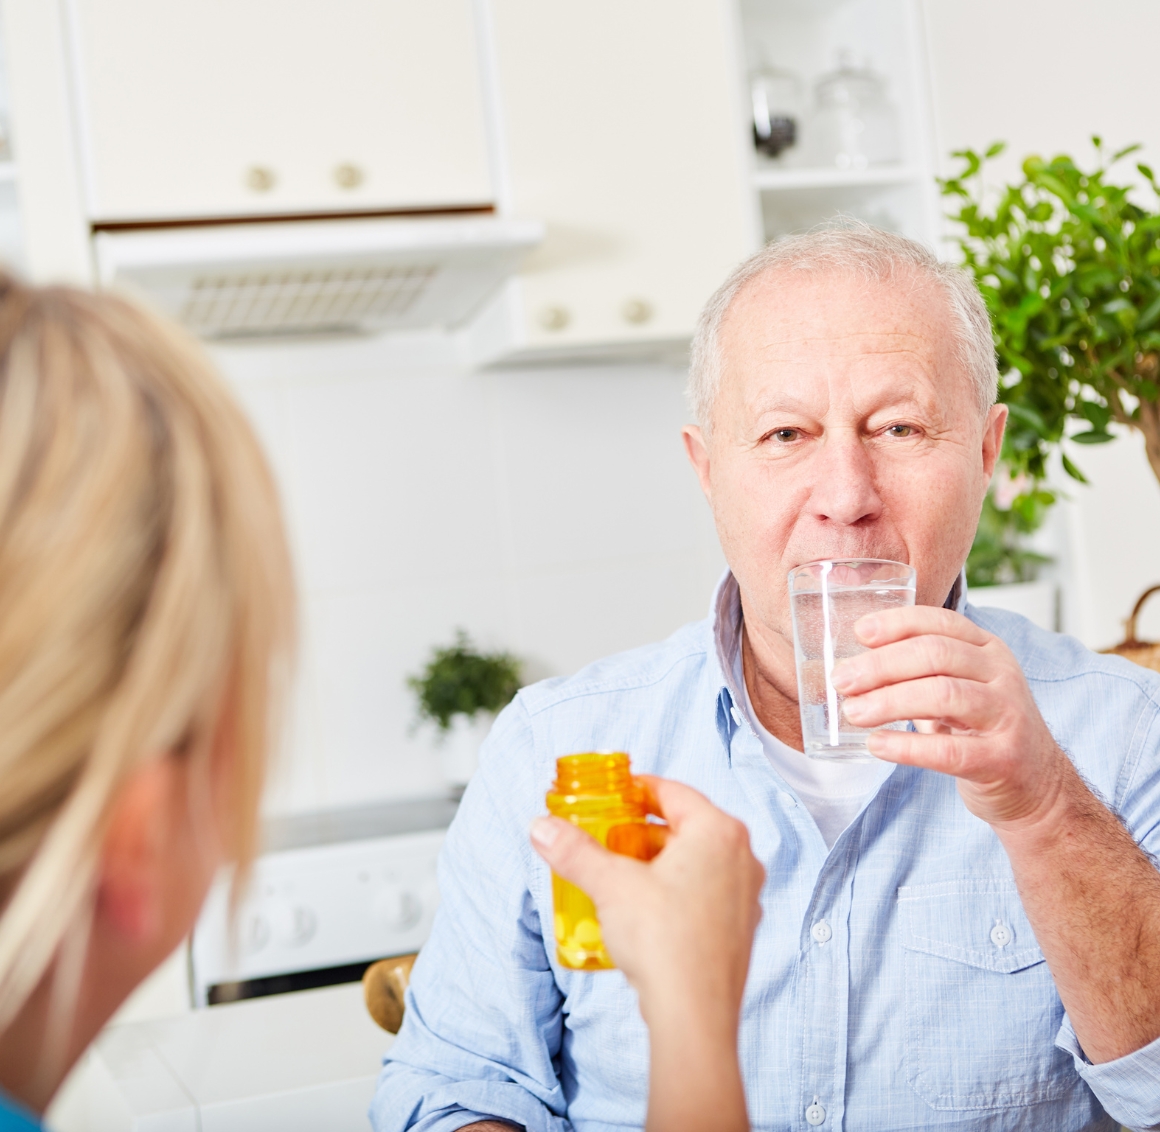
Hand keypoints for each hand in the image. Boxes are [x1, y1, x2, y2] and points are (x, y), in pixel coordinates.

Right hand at [530, 777, 763, 1024]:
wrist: (693, 1016)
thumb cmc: (664, 941)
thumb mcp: (610, 885)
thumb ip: (575, 851)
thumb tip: (542, 828)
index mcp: (718, 831)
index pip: (673, 792)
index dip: (637, 790)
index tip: (611, 794)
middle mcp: (742, 857)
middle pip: (685, 827)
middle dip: (643, 830)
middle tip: (607, 835)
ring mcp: (746, 895)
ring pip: (696, 862)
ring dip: (658, 862)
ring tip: (620, 873)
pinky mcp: (740, 928)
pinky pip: (704, 893)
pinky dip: (675, 890)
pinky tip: (645, 909)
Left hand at [831, 605, 1070, 829]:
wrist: (1038, 786)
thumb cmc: (982, 729)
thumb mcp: (959, 687)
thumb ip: (919, 671)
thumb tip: (852, 665)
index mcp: (987, 650)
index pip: (940, 621)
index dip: (898, 623)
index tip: (860, 632)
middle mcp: (1001, 675)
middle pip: (936, 654)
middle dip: (882, 665)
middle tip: (842, 680)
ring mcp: (1007, 716)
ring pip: (943, 695)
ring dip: (889, 701)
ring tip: (853, 712)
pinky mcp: (1002, 759)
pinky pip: (949, 751)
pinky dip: (906, 746)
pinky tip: (876, 745)